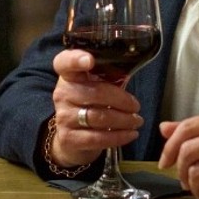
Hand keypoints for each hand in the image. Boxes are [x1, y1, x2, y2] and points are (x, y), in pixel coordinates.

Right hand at [47, 49, 143, 167]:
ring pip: (98, 117)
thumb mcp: (95, 85)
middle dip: (121, 100)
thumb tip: (133, 65)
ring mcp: (63, 116)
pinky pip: (97, 137)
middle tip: (136, 107)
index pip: (64, 62)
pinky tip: (131, 134)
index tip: (89, 60)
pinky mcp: (68, 138)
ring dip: (124, 120)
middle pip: (94, 93)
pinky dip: (118, 136)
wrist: (72, 136)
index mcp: (68, 75)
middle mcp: (62, 93)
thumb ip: (107, 75)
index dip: (75, 59)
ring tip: (137, 121)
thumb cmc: (90, 104)